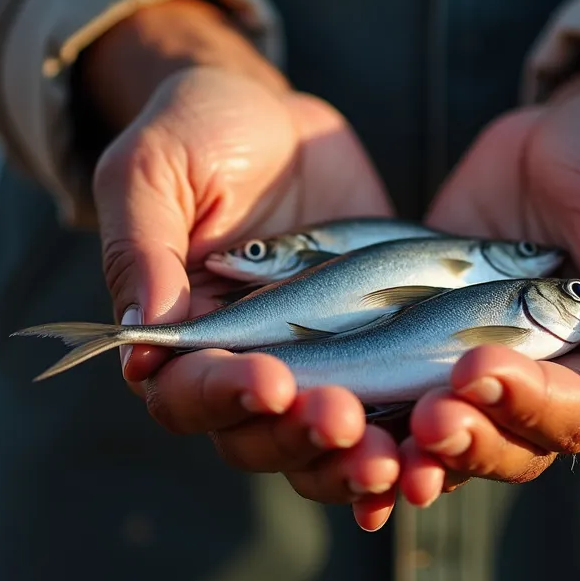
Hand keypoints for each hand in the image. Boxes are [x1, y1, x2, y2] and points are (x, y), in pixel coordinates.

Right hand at [83, 0, 399, 527]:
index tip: (269, 381)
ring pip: (326, 446)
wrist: (278, 119)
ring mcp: (315, 366)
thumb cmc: (197, 133)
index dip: (225, 397)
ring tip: (396, 457)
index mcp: (179, 338)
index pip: (187, 395)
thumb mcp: (154, 169)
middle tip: (340, 418)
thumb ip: (142, 248)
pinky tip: (439, 453)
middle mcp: (243, 367)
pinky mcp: (374, 353)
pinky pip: (389, 415)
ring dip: (357, 462)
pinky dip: (413, 443)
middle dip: (301, 436)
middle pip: (260, 439)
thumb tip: (140, 340)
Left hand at [400, 38, 579, 505]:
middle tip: (423, 419)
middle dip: (466, 440)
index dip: (528, 402)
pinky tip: (334, 419)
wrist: (559, 133)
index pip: (576, 411)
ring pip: (452, 441)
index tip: (476, 370)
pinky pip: (401, 400)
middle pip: (510, 445)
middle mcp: (553, 385)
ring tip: (370, 439)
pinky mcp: (429, 350)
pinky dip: (373, 423)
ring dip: (414, 451)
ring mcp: (488, 373)